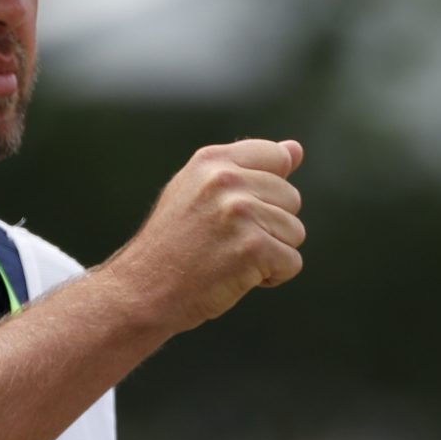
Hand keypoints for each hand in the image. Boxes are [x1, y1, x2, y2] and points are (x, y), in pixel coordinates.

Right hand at [112, 138, 306, 329]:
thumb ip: (249, 167)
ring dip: (271, 253)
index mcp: (212, 160)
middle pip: (291, 198)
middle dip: (270, 226)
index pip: (277, 156)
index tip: (238, 211)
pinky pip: (292, 262)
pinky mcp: (252, 247)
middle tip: (227, 241)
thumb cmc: (175, 243)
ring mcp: (240, 212)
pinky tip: (237, 276)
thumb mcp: (201, 191)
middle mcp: (226, 180)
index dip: (269, 190)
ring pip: (295, 232)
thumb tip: (296, 149)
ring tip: (230, 258)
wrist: (144, 289)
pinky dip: (273, 277)